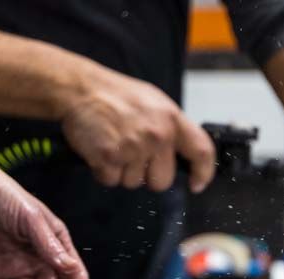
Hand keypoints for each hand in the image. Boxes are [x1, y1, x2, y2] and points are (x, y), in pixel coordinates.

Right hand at [60, 70, 215, 192]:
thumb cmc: (116, 96)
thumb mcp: (155, 103)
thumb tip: (183, 154)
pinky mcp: (109, 157)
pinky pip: (111, 180)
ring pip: (134, 183)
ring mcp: (134, 147)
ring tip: (114, 144)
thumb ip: (171, 128)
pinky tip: (100, 149)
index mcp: (172, 120)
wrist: (80, 88)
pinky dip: (103, 171)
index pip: (201, 152)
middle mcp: (157, 135)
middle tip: (132, 154)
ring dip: (122, 171)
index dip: (203, 173)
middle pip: (162, 181)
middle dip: (147, 175)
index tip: (197, 184)